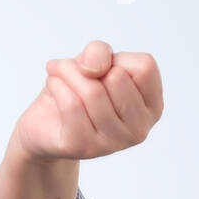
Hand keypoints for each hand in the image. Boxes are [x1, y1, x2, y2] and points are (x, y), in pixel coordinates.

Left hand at [12, 40, 162, 161]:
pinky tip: (53, 85)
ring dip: (66, 74)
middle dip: (84, 66)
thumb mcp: (93, 60)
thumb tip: (94, 69)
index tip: (99, 66)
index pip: (145, 67)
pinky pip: (71, 106)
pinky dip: (56, 87)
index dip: (116, 59)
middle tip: (66, 67)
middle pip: (117, 78)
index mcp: (152, 106)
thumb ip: (100, 52)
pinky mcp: (84, 147)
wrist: (45, 122)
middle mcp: (139, 129)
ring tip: (56, 75)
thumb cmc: (77, 90)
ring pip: (92, 92)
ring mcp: (113, 143)